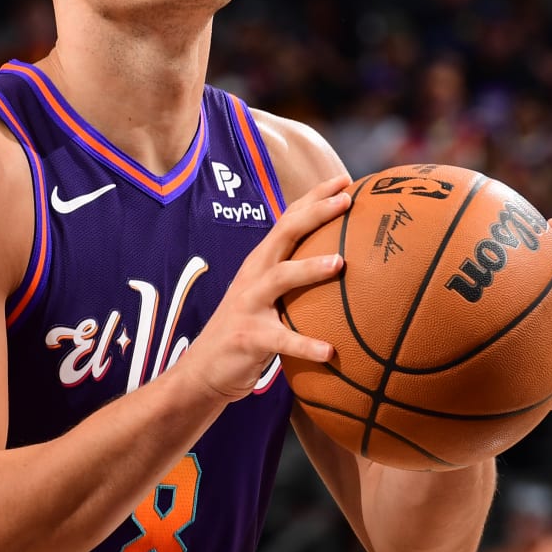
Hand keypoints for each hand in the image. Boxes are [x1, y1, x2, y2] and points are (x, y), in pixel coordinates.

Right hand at [179, 175, 350, 401]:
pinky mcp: (248, 337)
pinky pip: (281, 340)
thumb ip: (295, 282)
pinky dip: (306, 345)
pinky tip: (330, 352)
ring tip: (340, 264)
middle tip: (347, 200)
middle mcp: (253, 276)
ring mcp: (248, 305)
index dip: (315, 197)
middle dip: (316, 214)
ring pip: (279, 278)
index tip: (345, 180)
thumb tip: (343, 269)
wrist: (203, 371)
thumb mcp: (268, 299)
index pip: (289, 219)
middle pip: (284, 234)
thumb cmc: (248, 332)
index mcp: (261, 263)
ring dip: (309, 269)